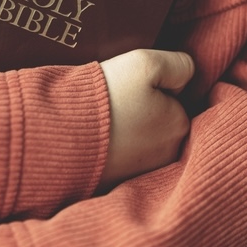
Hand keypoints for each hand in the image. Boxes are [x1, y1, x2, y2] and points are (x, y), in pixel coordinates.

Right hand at [98, 49, 194, 188]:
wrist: (58, 136)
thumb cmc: (105, 98)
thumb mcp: (145, 63)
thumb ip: (178, 64)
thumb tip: (188, 73)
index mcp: (179, 126)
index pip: (175, 99)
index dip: (153, 88)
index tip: (130, 88)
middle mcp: (167, 156)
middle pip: (159, 123)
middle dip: (142, 112)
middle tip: (115, 103)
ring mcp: (142, 173)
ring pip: (140, 141)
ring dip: (126, 131)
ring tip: (102, 120)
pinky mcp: (116, 183)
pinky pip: (119, 158)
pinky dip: (110, 148)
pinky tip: (95, 138)